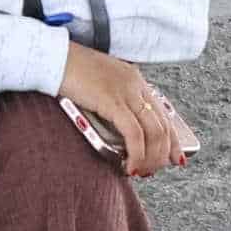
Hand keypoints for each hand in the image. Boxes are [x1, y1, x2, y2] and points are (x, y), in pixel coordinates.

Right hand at [60, 45, 192, 175]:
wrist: (55, 58)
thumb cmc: (72, 72)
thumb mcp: (101, 86)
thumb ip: (115, 102)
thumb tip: (119, 132)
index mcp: (136, 80)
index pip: (164, 114)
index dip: (173, 140)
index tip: (175, 158)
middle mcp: (136, 85)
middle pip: (163, 125)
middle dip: (162, 154)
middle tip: (152, 171)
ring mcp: (126, 92)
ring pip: (153, 132)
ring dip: (150, 158)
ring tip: (140, 172)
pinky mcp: (113, 101)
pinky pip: (133, 133)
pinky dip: (136, 153)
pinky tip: (129, 166)